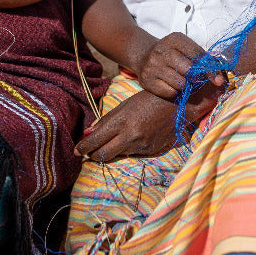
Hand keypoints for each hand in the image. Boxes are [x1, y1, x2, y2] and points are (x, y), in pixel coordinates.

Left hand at [74, 86, 218, 160]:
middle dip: (93, 155)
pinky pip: (132, 154)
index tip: (77, 150)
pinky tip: (132, 138)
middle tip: (89, 152)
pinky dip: (127, 148)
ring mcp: (141, 145)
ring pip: (117, 155)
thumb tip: (87, 134)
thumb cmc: (148, 99)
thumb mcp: (124, 105)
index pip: (95, 142)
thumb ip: (105, 121)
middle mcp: (129, 136)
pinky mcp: (150, 151)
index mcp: (121, 121)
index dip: (83, 148)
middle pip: (103, 155)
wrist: (179, 103)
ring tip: (111, 142)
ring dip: (111, 151)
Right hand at [133, 33, 222, 99]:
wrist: (144, 55)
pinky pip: (170, 92)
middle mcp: (161, 50)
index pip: (198, 55)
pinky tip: (169, 84)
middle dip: (195, 77)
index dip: (210, 70)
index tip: (219, 81)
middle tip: (193, 77)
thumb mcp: (186, 48)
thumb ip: (203, 59)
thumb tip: (220, 78)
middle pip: (189, 71)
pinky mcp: (146, 80)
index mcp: (174, 39)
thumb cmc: (173, 53)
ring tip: (180, 79)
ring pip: (181, 83)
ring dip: (185, 85)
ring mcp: (152, 65)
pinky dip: (174, 91)